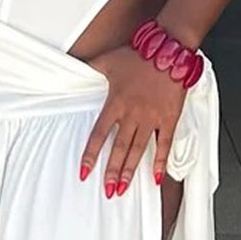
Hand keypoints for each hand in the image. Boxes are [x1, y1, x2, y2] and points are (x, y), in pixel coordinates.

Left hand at [80, 46, 186, 196]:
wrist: (168, 49)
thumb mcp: (106, 60)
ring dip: (130, 171)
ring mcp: (152, 118)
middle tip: (108, 191)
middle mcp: (132, 114)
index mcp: (115, 103)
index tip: (84, 172)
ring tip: (123, 189)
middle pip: (119, 149)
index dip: (91, 155)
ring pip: (138, 150)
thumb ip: (89, 66)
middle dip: (112, 172)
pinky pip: (164, 144)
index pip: (99, 134)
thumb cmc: (138, 54)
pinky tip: (157, 178)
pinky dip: (161, 161)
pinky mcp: (169, 118)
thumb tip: (71, 65)